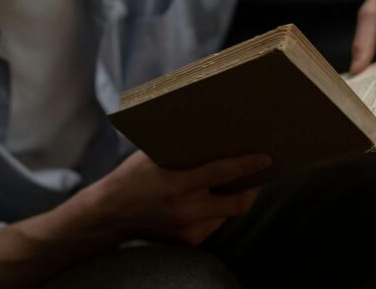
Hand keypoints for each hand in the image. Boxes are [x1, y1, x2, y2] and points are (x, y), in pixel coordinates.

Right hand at [87, 151, 270, 245]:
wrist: (110, 214)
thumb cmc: (131, 177)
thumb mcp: (152, 156)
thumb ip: (182, 150)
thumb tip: (214, 134)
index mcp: (176, 185)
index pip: (221, 174)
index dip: (247, 165)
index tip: (266, 158)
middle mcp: (185, 211)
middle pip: (237, 203)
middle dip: (252, 189)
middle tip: (257, 174)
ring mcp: (188, 230)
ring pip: (227, 214)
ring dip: (232, 198)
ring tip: (235, 182)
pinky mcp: (188, 241)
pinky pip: (214, 223)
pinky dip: (216, 210)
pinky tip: (210, 198)